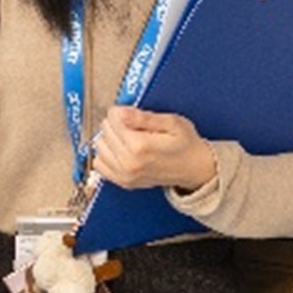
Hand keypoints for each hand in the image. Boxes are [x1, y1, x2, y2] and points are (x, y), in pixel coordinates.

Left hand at [91, 105, 217, 193]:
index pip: (113, 118)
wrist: (193, 168)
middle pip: (105, 130)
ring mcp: (124, 175)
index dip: (123, 111)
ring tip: (129, 138)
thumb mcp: (171, 122)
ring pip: (99, 146)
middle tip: (135, 126)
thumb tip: (120, 112)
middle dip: (117, 123)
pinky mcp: (123, 182)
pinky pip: (99, 163)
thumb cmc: (185, 144)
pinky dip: (106, 154)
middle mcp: (129, 163)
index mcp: (140, 146)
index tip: (134, 114)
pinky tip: (121, 150)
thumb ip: (143, 118)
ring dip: (110, 138)